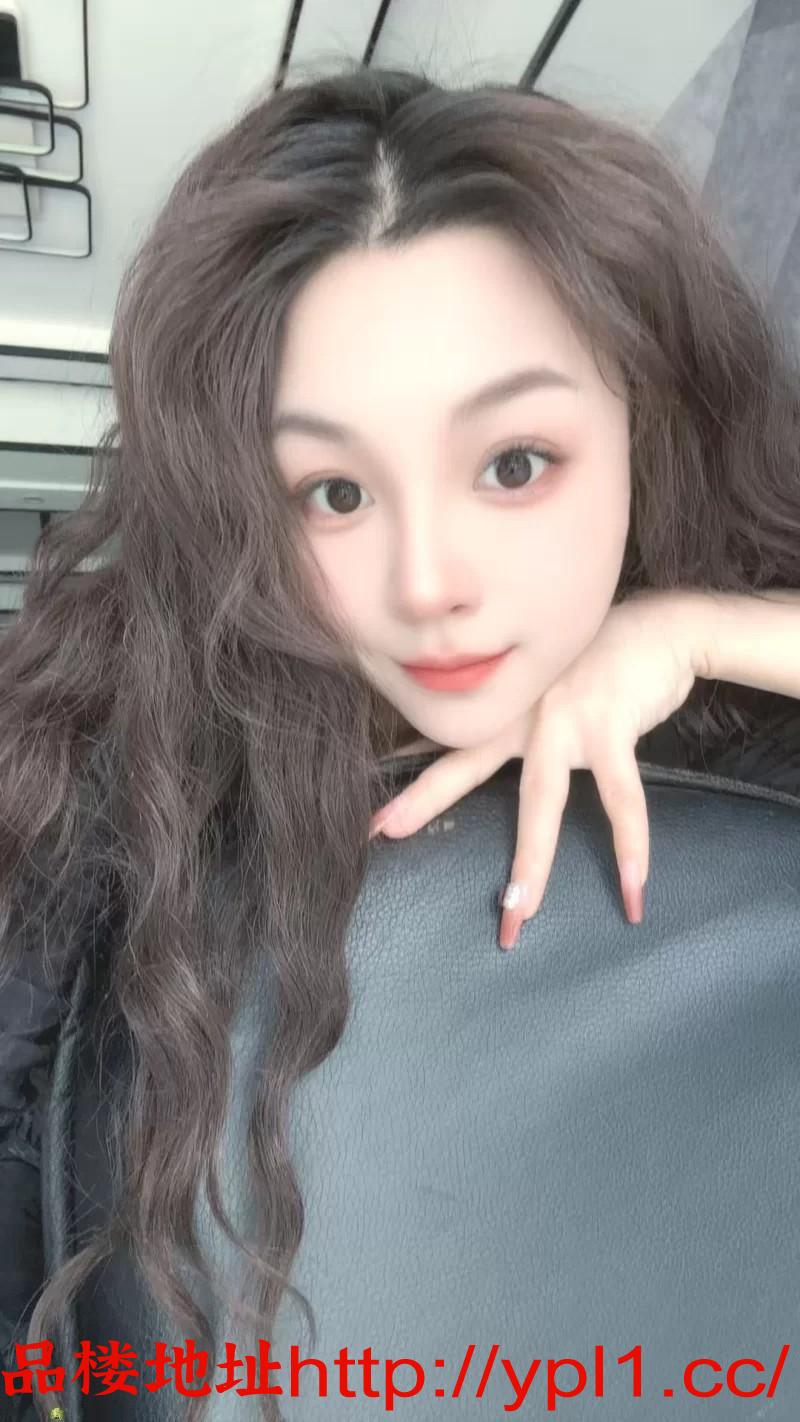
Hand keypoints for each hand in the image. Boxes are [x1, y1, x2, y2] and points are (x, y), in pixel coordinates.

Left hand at [369, 589, 704, 949]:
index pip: (443, 745)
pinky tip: (633, 891)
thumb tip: (480, 748)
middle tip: (386, 833)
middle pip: (465, 766)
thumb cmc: (603, 665)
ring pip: (541, 802)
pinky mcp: (612, 726)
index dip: (406, 774)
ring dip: (532, 863)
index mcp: (505, 710)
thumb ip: (517, 719)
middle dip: (425, 802)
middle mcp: (523, 714)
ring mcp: (565, 719)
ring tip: (521, 914)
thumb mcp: (549, 687)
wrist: (663, 628)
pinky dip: (631, 847)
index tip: (370, 810)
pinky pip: (621, 798)